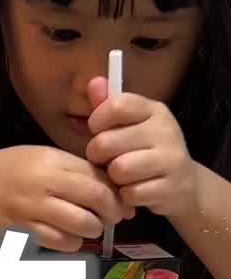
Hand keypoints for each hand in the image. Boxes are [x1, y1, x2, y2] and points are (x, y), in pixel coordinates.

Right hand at [0, 144, 128, 251]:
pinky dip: (74, 242)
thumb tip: (114, 189)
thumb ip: (76, 168)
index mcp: (50, 161)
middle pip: (95, 201)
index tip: (123, 202)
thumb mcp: (43, 156)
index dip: (117, 193)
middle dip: (112, 212)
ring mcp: (32, 210)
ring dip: (94, 229)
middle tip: (113, 217)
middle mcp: (42, 184)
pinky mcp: (25, 232)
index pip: (97, 177)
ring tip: (90, 225)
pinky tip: (70, 235)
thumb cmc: (11, 168)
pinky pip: (62, 244)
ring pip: (82, 226)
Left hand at [86, 75, 198, 221]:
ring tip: (120, 175)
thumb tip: (94, 82)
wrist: (183, 184)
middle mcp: (165, 130)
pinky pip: (131, 193)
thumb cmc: (145, 151)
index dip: (97, 120)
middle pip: (107, 141)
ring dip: (113, 177)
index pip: (116, 105)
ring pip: (119, 169)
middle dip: (98, 155)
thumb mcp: (129, 125)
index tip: (96, 130)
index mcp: (153, 110)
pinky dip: (126, 195)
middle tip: (105, 159)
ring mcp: (171, 159)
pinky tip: (134, 190)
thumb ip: (107, 106)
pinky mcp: (172, 187)